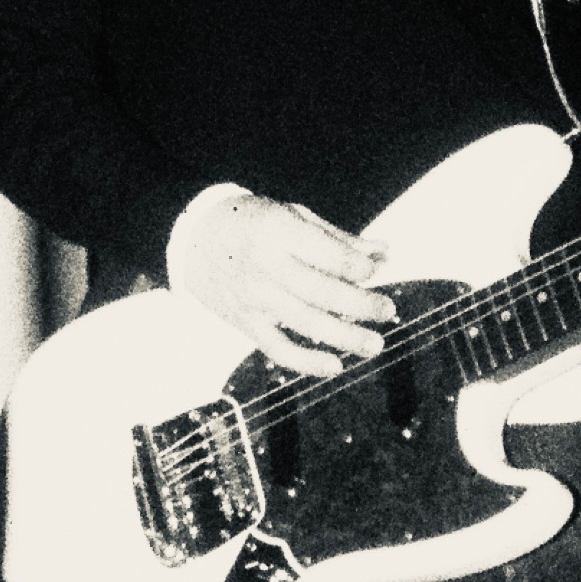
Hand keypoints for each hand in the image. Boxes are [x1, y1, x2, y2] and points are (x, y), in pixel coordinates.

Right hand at [170, 189, 395, 377]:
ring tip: (375, 344)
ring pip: (307, 323)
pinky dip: (307, 362)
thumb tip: (385, 254)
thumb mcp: (292, 216)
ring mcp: (253, 297)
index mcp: (278, 231)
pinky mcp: (244, 322)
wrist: (192, 237)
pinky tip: (335, 366)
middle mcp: (265, 265)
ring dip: (346, 336)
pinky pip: (278, 349)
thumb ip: (338, 238)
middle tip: (388, 310)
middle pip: (324, 292)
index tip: (374, 271)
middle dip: (362, 304)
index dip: (361, 268)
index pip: (331, 256)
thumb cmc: (250, 222)